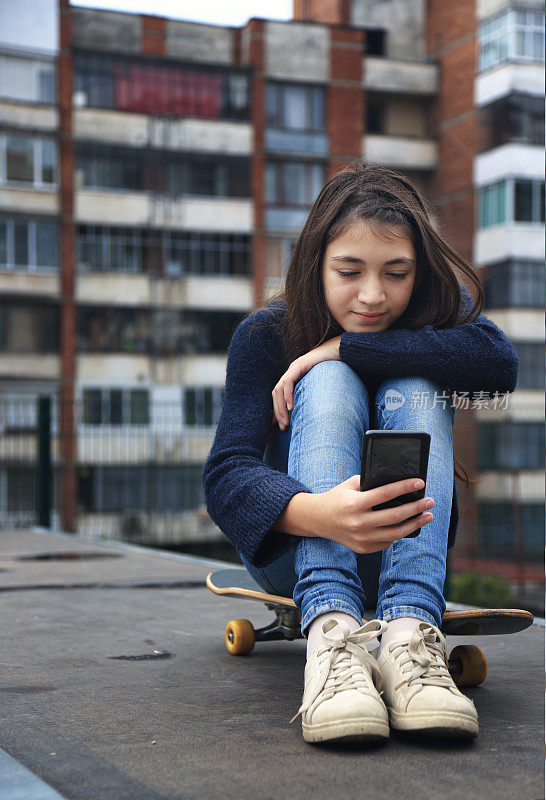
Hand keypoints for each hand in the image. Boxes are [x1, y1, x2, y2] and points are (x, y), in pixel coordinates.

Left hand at [271, 335, 341, 429]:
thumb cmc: (336, 368)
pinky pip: (288, 382)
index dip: (279, 410)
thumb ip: (315, 395)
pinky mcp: (299, 365)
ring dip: (281, 407)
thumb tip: (315, 414)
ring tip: (286, 421)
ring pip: (279, 389)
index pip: (280, 395)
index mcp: (295, 377)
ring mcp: (294, 367)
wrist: (342, 350)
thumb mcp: (322, 385)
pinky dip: (287, 395)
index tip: (283, 426)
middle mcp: (291, 372)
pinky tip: (291, 407)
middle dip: (278, 412)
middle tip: (283, 428)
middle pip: (277, 393)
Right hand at [311, 476, 434, 553]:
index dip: (405, 488)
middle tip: (430, 501)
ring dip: (415, 524)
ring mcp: (361, 538)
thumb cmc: (338, 498)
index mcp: (354, 504)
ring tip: (427, 516)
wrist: (318, 519)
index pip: (385, 494)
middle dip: (416, 508)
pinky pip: (387, 541)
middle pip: (395, 516)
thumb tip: (397, 482)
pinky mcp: (363, 548)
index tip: (420, 483)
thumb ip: (370, 483)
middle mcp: (358, 523)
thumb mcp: (350, 485)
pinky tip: (408, 525)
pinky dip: (399, 533)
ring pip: (396, 533)